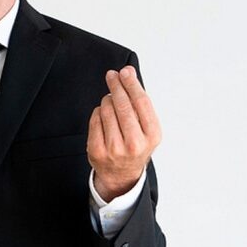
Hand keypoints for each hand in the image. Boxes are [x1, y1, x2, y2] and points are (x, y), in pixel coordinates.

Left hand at [87, 65, 161, 200]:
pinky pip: (95, 119)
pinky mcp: (97, 150)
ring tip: (111, 103)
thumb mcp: (147, 129)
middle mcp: (134, 143)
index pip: (141, 102)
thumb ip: (139, 103)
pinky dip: (98, 113)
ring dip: (107, 101)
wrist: (122, 175)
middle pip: (122, 104)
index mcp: (152, 136)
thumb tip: (128, 73)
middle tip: (112, 75)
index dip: (131, 83)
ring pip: (106, 109)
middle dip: (116, 85)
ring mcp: (114, 148)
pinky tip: (104, 116)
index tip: (125, 72)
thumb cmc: (135, 145)